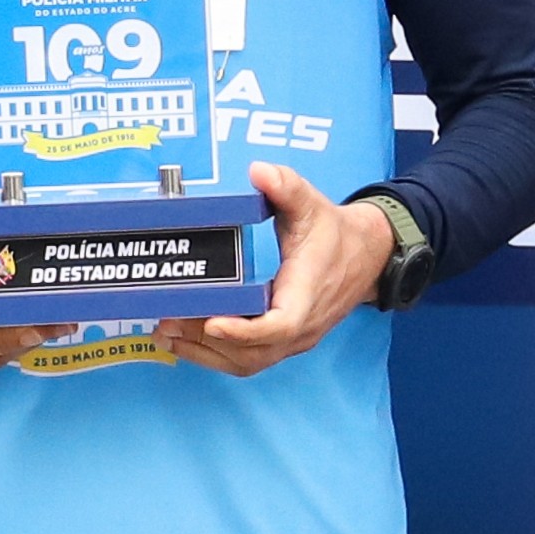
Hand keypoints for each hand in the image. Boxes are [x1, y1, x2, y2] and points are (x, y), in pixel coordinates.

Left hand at [168, 163, 379, 375]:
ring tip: (167, 335)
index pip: (280, 325)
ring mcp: (293, 340)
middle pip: (253, 352)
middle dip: (207, 342)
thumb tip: (260, 171)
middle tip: (167, 322)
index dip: (244, 330)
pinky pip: (248, 360)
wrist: (367, 256)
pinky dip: (216, 356)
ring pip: (247, 362)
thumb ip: (286, 186)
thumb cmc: (336, 234)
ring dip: (206, 354)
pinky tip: (186, 342)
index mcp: (308, 294)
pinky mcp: (284, 342)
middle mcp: (302, 326)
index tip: (212, 322)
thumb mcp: (312, 204)